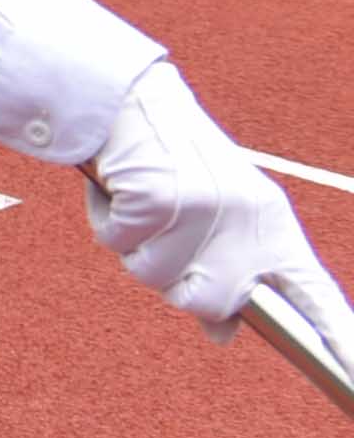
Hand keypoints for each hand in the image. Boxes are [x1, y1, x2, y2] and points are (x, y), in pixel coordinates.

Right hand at [86, 64, 337, 334]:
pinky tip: (120, 190)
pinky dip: (107, 220)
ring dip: (134, 246)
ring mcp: (205, 211)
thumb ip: (225, 276)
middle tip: (162, 237)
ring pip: (153, 276)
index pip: (314, 293)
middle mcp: (248, 220)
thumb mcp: (215, 221)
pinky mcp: (159, 201)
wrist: (135, 100)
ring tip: (140, 203)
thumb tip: (223, 335)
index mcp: (274, 225)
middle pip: (209, 301)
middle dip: (174, 280)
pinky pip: (117, 242)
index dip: (339, 337)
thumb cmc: (176, 163)